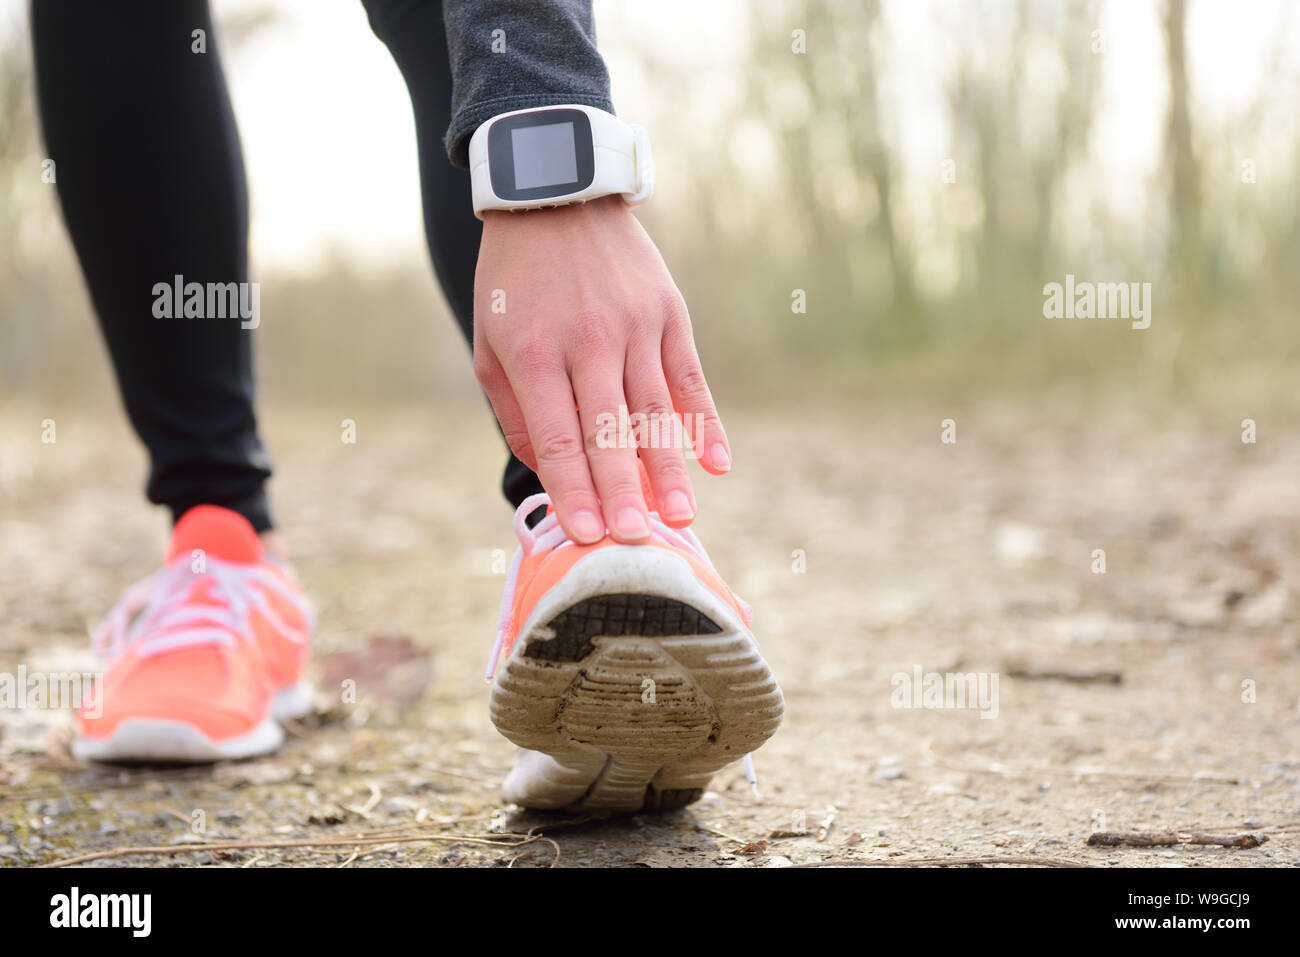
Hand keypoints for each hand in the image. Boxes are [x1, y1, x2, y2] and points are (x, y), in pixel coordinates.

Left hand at [472, 195, 730, 544]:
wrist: (556, 196)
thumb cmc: (514, 284)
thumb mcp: (490, 343)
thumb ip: (515, 411)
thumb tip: (550, 475)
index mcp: (535, 355)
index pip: (560, 439)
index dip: (575, 491)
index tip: (588, 537)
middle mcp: (588, 342)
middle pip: (610, 433)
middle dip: (623, 494)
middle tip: (636, 543)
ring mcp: (634, 326)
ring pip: (655, 412)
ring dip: (670, 470)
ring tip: (682, 518)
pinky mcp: (669, 314)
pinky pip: (690, 377)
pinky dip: (706, 422)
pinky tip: (718, 463)